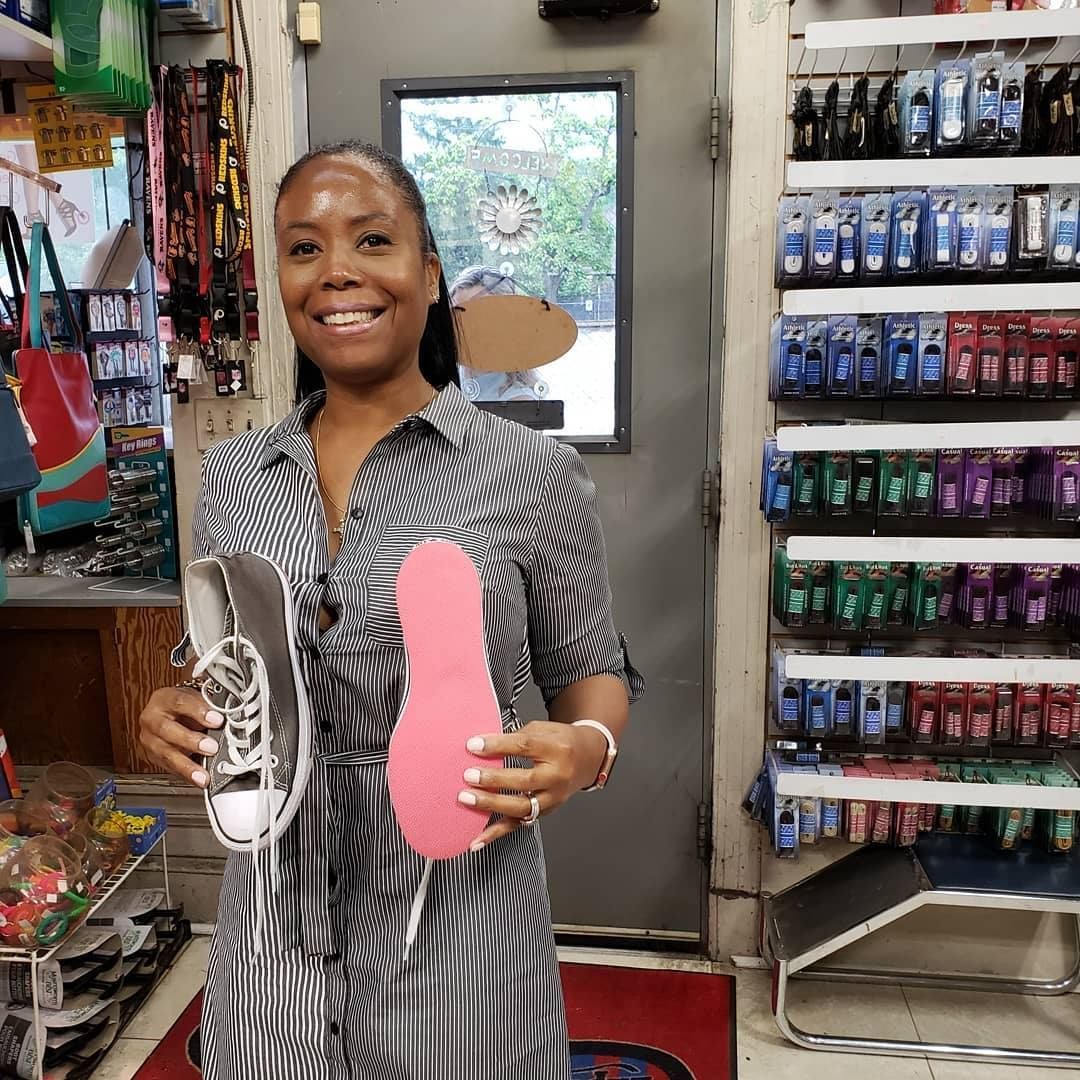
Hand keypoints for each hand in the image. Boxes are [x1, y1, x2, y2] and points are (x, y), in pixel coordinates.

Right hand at [138, 686, 223, 787]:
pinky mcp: (152, 756)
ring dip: (187, 766)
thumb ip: (211, 706)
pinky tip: (197, 780)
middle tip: (211, 747)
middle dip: (191, 741)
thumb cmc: (185, 706)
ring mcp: (150, 739)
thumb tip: (232, 715)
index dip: (199, 711)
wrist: (170, 713)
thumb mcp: (197, 698)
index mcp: (164, 698)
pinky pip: (168, 768)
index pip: (180, 702)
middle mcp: (152, 718)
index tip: (217, 720)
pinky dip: (185, 775)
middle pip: (167, 729)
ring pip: (165, 753)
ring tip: (203, 775)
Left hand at [459, 720, 607, 850]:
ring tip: (468, 799)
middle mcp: (557, 777)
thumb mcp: (543, 729)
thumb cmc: (562, 742)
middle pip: (524, 780)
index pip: (524, 746)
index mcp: (557, 749)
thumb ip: (515, 737)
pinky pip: (518, 825)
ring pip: (521, 807)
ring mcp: (552, 798)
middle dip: (494, 779)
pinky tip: (477, 839)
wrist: (588, 758)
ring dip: (491, 805)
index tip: (474, 745)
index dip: (497, 745)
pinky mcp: (544, 812)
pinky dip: (496, 834)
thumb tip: (483, 745)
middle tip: (469, 775)